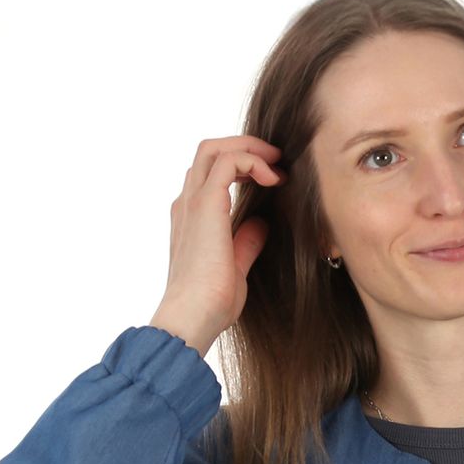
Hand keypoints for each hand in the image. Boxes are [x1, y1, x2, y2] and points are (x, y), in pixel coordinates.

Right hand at [149, 133, 286, 357]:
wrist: (194, 316)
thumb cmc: (211, 303)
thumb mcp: (236, 267)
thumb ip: (246, 242)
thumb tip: (261, 224)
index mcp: (192, 218)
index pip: (210, 174)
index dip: (241, 166)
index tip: (271, 179)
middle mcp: (188, 204)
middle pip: (210, 151)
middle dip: (245, 147)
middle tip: (275, 160)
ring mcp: (193, 202)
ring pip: (214, 148)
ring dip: (249, 148)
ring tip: (276, 164)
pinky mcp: (206, 204)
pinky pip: (228, 161)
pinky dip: (253, 161)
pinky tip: (273, 179)